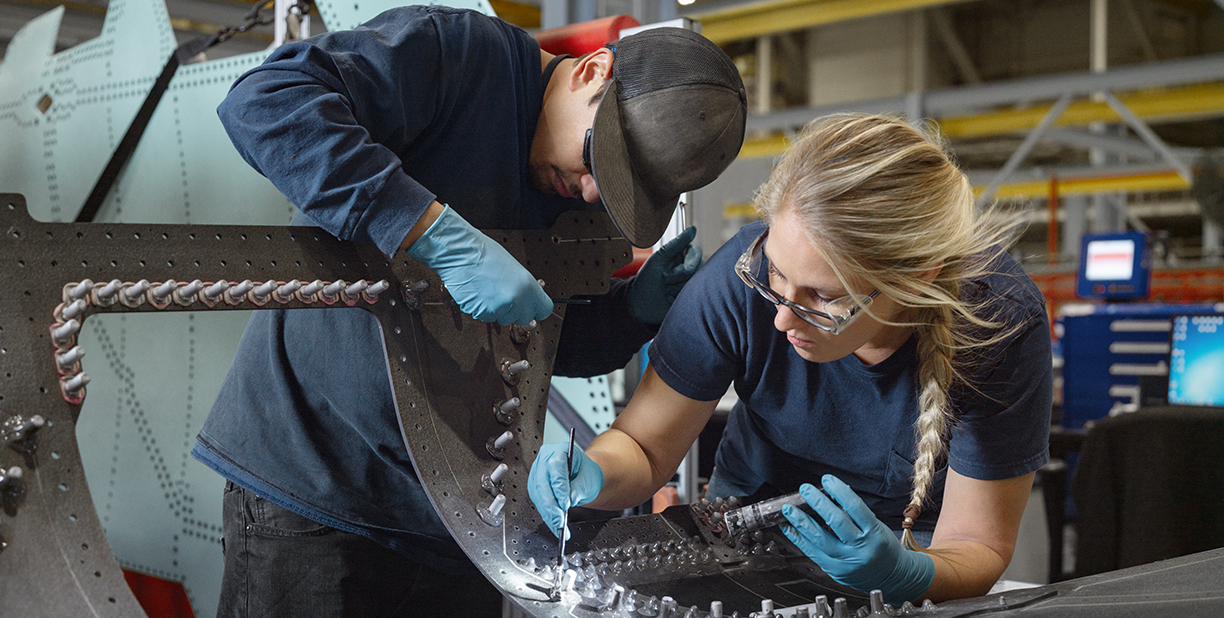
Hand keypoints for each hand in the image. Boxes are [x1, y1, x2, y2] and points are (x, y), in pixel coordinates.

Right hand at [406, 205, 552, 324]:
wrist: (459, 252)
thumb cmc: (483, 253)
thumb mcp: (514, 267)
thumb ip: (524, 287)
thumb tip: (528, 299)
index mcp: (527, 286)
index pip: (544, 309)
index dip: (537, 308)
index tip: (533, 307)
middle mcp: (515, 300)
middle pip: (524, 318)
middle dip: (517, 310)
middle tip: (506, 296)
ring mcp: (497, 308)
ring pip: (504, 319)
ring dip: (498, 310)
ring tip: (489, 289)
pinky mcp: (481, 313)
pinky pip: (486, 317)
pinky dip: (483, 308)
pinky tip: (479, 292)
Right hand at [528, 442, 603, 539]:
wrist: (583, 476)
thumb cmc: (586, 473)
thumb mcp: (589, 479)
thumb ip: (578, 489)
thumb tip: (567, 502)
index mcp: (559, 451)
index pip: (555, 467)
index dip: (559, 486)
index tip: (566, 503)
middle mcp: (544, 460)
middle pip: (542, 483)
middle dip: (551, 505)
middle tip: (559, 521)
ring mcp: (537, 473)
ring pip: (538, 495)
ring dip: (548, 513)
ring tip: (559, 526)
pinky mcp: (535, 487)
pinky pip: (539, 503)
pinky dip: (547, 516)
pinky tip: (555, 525)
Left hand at [627, 226, 702, 324]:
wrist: (639, 304)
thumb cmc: (647, 279)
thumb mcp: (659, 259)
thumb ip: (676, 244)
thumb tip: (693, 228)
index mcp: (681, 256)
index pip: (696, 251)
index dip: (691, 260)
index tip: (683, 268)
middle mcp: (689, 269)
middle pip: (699, 267)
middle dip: (679, 275)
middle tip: (664, 280)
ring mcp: (690, 284)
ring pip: (696, 282)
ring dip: (677, 288)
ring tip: (666, 290)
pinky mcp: (691, 298)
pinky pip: (695, 296)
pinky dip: (680, 298)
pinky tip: (671, 300)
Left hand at [781, 476, 933, 604]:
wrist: (891, 577)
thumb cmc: (883, 548)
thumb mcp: (877, 526)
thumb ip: (856, 513)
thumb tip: (835, 492)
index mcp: (874, 533)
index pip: (855, 507)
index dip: (839, 491)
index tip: (826, 480)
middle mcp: (861, 548)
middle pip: (836, 522)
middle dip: (817, 503)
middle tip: (805, 490)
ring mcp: (846, 561)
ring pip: (819, 539)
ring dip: (801, 521)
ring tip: (789, 509)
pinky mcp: (834, 571)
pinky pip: (812, 553)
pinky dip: (798, 539)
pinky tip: (789, 528)